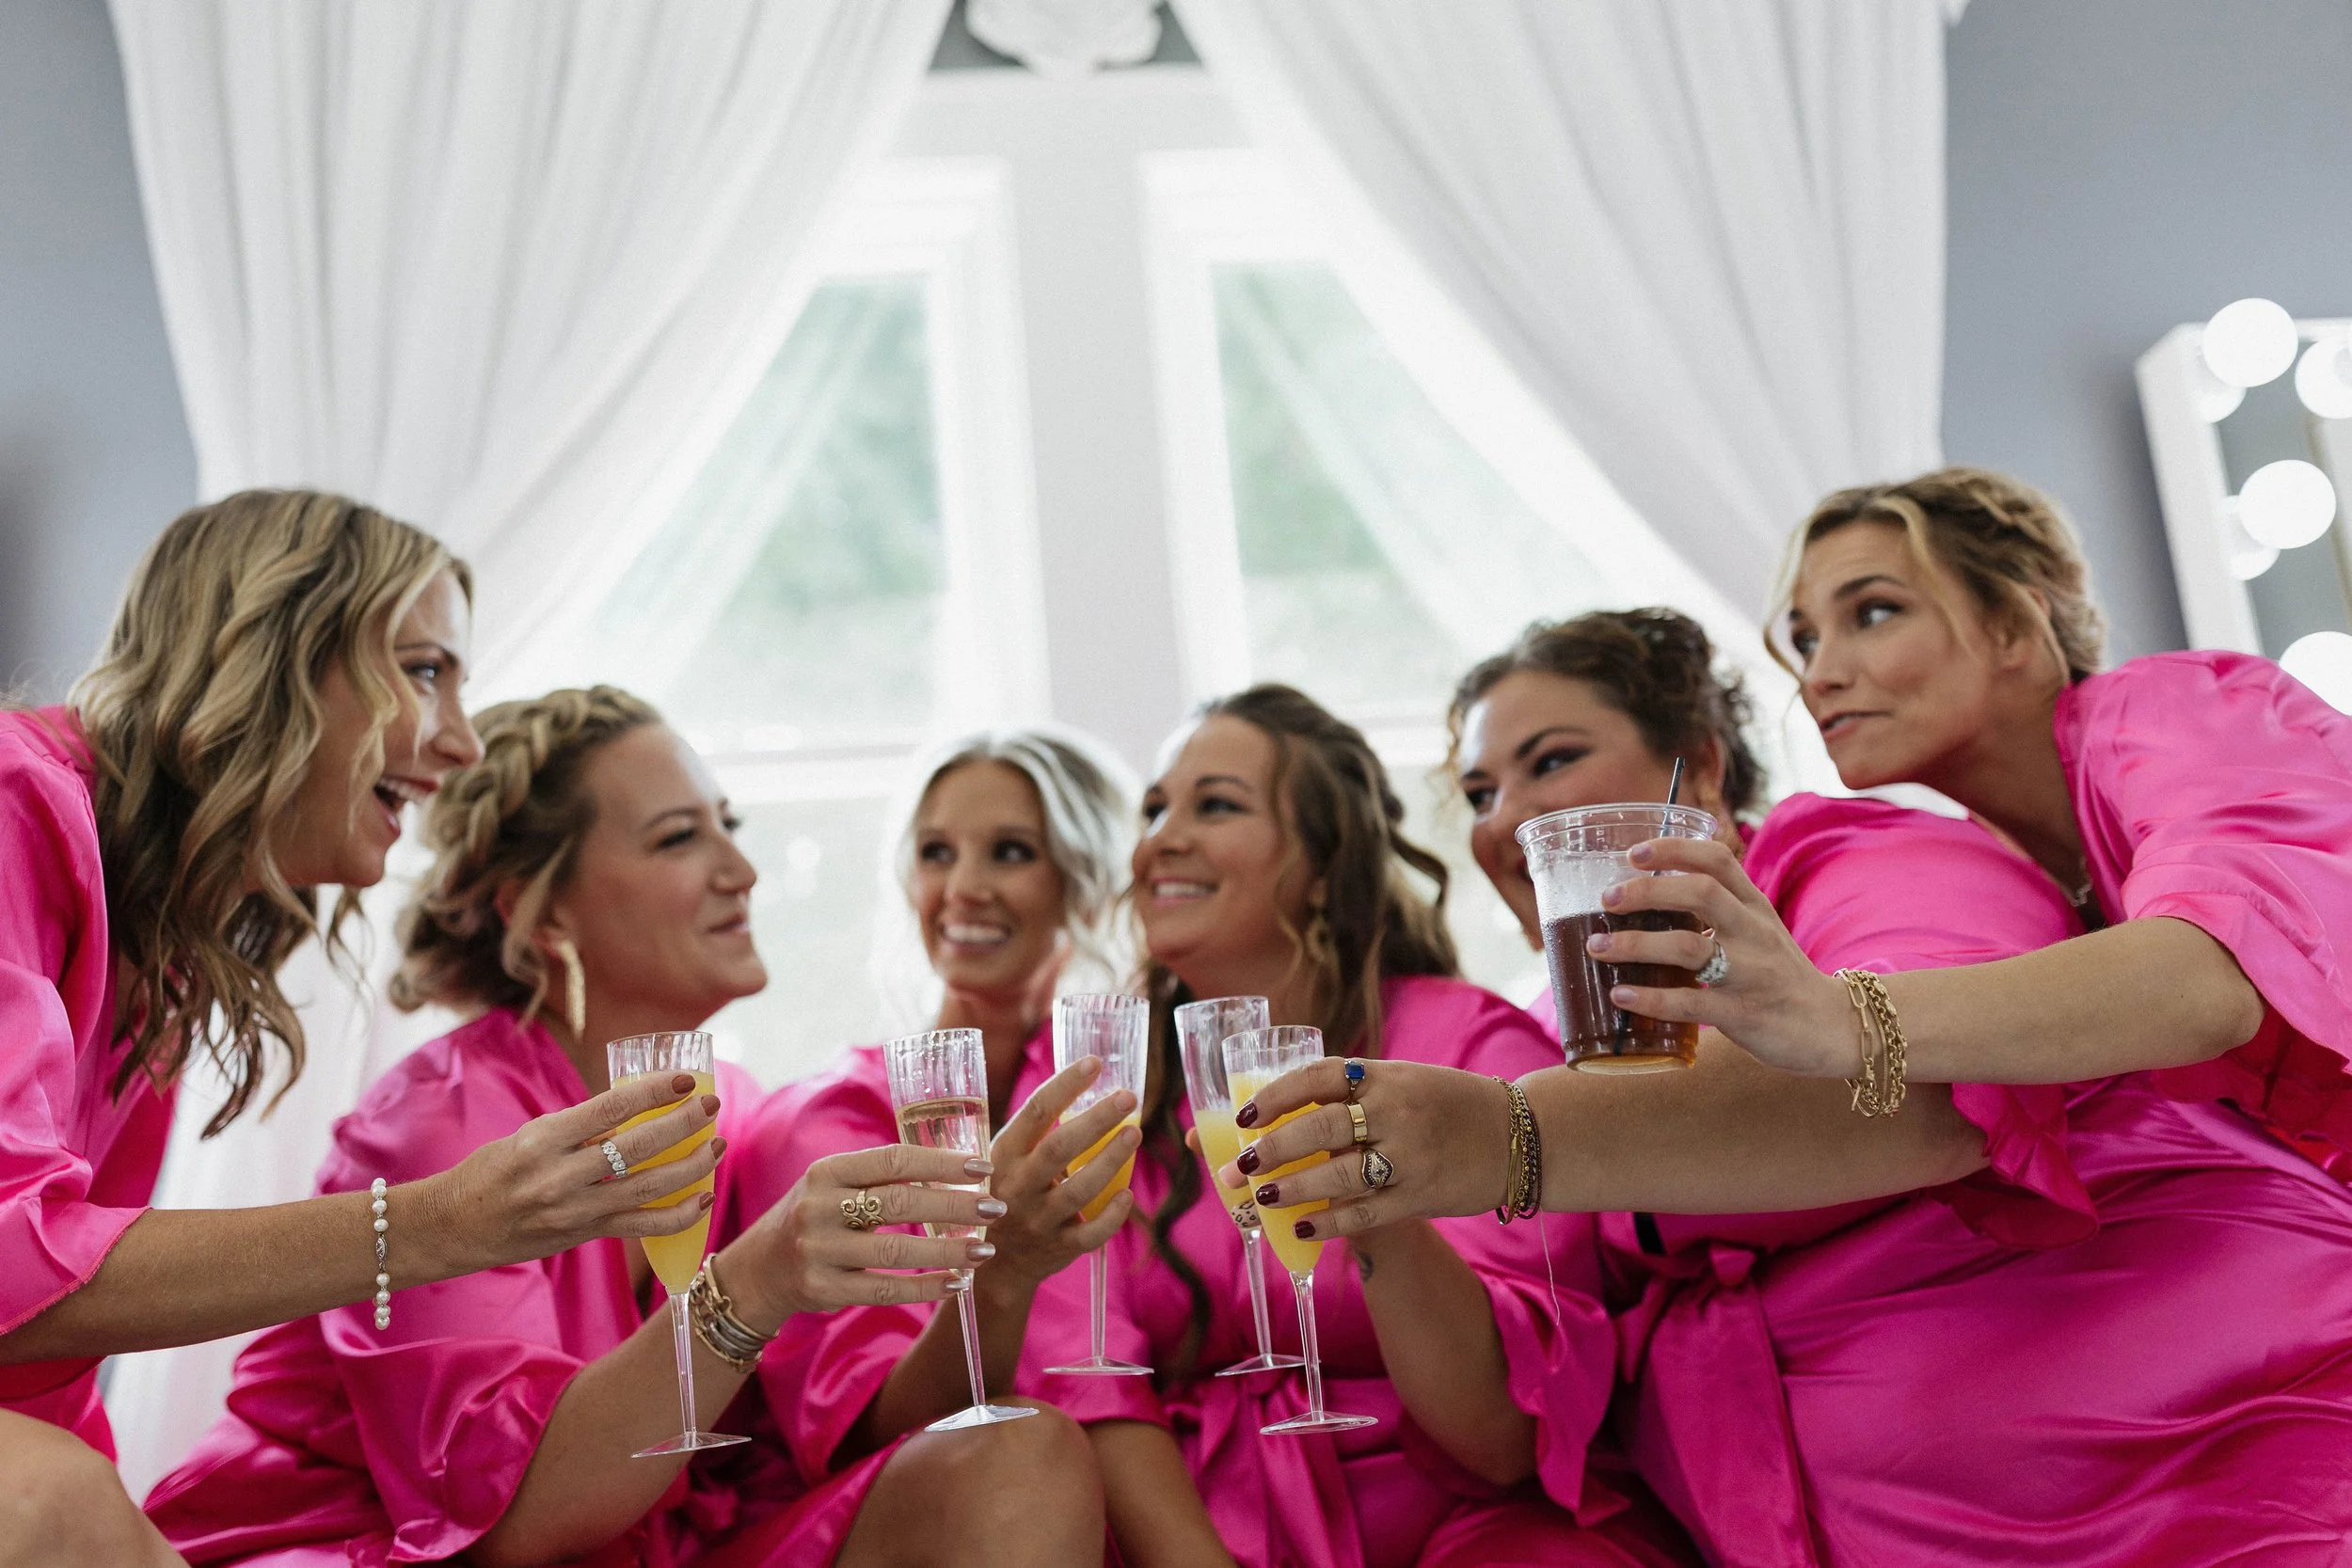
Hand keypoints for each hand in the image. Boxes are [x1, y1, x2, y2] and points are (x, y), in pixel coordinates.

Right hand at [418, 1072, 732, 1278]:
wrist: (451, 1227)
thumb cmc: (490, 1172)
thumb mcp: (528, 1137)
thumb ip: (579, 1128)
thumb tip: (637, 1111)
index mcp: (542, 1139)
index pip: (610, 1108)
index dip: (654, 1092)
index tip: (685, 1081)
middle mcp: (558, 1176)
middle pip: (637, 1148)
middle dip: (683, 1125)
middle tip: (712, 1106)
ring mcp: (572, 1211)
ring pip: (647, 1189)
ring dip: (690, 1167)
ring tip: (716, 1147)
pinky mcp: (581, 1236)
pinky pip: (640, 1226)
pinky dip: (677, 1215)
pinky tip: (702, 1200)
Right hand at [721, 1143, 1006, 1330]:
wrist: (755, 1271)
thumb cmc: (813, 1219)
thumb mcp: (833, 1187)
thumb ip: (881, 1178)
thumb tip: (957, 1170)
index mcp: (827, 1171)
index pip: (893, 1160)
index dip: (941, 1163)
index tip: (982, 1168)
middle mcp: (819, 1207)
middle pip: (900, 1203)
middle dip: (955, 1206)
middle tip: (995, 1208)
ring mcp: (818, 1250)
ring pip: (896, 1252)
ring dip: (947, 1252)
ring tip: (985, 1251)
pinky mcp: (822, 1289)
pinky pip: (884, 1290)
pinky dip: (925, 1288)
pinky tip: (957, 1283)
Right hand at [979, 1058, 1137, 1289]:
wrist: (993, 1265)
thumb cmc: (1005, 1194)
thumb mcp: (1002, 1160)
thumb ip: (1032, 1132)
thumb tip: (1079, 1082)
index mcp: (1002, 1156)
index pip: (1035, 1113)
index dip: (1065, 1085)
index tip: (1093, 1063)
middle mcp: (1017, 1187)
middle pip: (1060, 1148)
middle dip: (1096, 1120)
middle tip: (1127, 1096)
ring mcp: (1039, 1220)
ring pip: (1079, 1190)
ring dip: (1110, 1159)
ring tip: (1135, 1132)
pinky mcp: (1059, 1249)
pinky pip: (1090, 1234)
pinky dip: (1111, 1215)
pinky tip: (1127, 1194)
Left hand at [1219, 1060, 1513, 1239]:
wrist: (1521, 1135)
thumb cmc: (1450, 1106)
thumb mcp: (1405, 1081)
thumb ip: (1356, 1092)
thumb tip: (1286, 1112)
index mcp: (1387, 1075)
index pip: (1319, 1077)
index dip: (1275, 1095)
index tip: (1244, 1116)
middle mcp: (1396, 1111)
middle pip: (1320, 1127)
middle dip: (1271, 1149)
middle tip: (1236, 1169)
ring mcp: (1410, 1156)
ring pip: (1338, 1173)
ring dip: (1293, 1187)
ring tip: (1261, 1196)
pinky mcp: (1421, 1195)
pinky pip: (1366, 1212)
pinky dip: (1329, 1222)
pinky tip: (1300, 1227)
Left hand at [1590, 836, 1859, 1077]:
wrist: (1834, 1027)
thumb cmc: (1782, 975)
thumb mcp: (1759, 930)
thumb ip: (1718, 910)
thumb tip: (1649, 895)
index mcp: (1754, 906)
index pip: (1717, 859)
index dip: (1673, 849)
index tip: (1633, 853)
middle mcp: (1753, 932)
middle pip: (1700, 892)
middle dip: (1647, 891)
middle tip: (1607, 899)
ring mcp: (1749, 973)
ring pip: (1688, 947)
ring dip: (1635, 944)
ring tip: (1598, 947)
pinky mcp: (1743, 1014)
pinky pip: (1690, 1003)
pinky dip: (1650, 998)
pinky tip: (1621, 995)